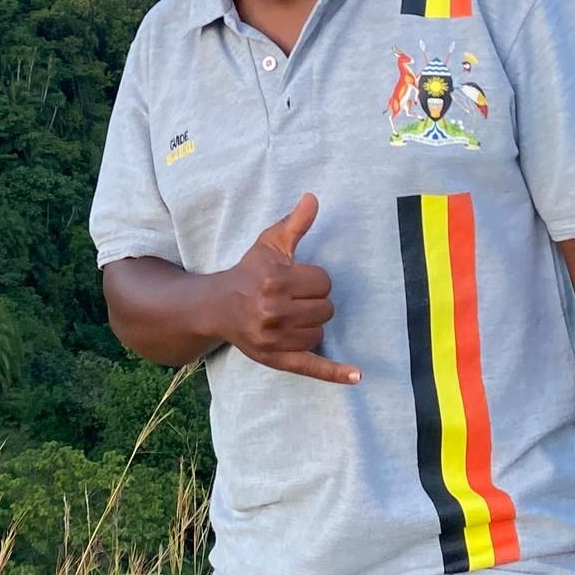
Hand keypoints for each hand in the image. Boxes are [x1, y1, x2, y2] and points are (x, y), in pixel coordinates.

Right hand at [213, 194, 359, 383]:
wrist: (218, 307)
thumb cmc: (249, 272)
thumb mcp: (269, 244)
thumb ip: (295, 223)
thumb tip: (313, 198)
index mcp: (276, 281)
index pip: (324, 282)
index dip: (314, 279)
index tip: (296, 279)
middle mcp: (274, 311)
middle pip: (326, 308)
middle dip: (314, 301)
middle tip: (292, 298)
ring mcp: (275, 338)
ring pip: (321, 331)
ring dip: (312, 324)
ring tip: (289, 316)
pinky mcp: (277, 358)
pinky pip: (312, 366)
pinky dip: (335, 372)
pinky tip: (356, 376)